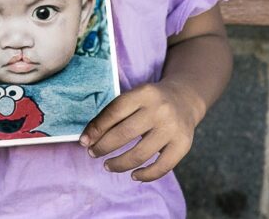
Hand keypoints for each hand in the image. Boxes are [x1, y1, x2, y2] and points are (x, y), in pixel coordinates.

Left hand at [80, 79, 201, 181]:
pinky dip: (146, 175)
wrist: (185, 99)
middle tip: (93, 153)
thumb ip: (114, 114)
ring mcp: (172, 128)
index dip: (96, 128)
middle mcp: (159, 110)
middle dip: (104, 146)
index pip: (114, 112)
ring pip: (141, 153)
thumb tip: (88, 139)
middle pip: (125, 133)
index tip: (84, 141)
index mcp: (144, 93)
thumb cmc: (150, 102)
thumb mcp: (134, 98)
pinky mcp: (183, 145)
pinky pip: (162, 166)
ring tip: (108, 165)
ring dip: (120, 164)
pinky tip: (133, 175)